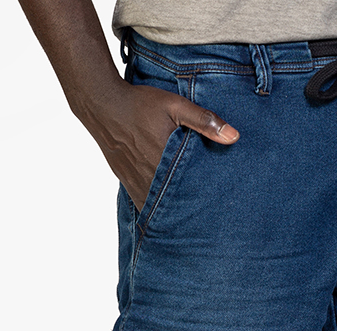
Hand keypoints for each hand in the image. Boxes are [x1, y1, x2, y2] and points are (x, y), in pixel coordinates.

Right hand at [82, 76, 239, 210]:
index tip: (217, 209)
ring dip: (173, 210)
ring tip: (190, 218)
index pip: (191, 191)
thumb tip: (234, 137)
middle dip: (191, 209)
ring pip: (159, 206)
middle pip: (176, 203)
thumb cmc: (139, 104)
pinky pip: (144, 202)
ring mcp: (136, 182)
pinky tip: (167, 209)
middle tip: (208, 220)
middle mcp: (150, 177)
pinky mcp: (127, 182)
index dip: (205, 201)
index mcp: (165, 162)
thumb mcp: (175, 105)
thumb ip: (204, 121)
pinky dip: (156, 207)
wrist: (102, 104)